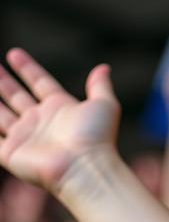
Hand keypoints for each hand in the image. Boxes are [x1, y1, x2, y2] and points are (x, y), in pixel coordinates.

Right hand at [0, 49, 119, 195]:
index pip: (40, 83)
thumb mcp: (104, 106)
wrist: (84, 168)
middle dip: (5, 82)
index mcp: (59, 108)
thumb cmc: (96, 138)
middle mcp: (41, 122)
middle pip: (17, 97)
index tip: (14, 53)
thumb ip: (100, 87)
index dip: (28, 69)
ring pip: (0, 114)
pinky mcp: (11, 153)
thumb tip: (104, 68)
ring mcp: (25, 137)